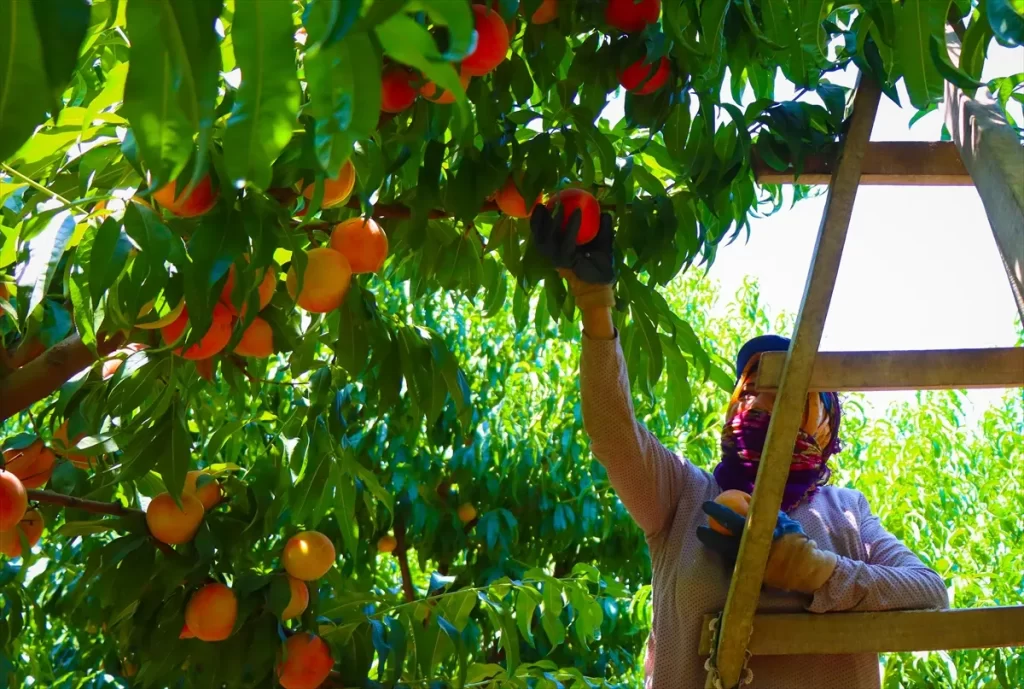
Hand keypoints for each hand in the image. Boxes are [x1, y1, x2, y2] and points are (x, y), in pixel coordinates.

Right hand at [530, 204, 615, 310]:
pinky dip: (572, 225)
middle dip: (538, 219)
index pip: (540, 233)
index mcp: (556, 248)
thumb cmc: (600, 260)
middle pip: (539, 235)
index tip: (541, 204)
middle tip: (545, 204)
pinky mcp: (566, 260)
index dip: (537, 219)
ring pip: (549, 238)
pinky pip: (567, 241)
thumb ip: (602, 226)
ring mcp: (558, 258)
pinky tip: (578, 213)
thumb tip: (604, 211)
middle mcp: (553, 254)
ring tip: (561, 206)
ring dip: (554, 220)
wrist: (603, 279)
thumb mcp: (601, 239)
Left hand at [697, 502, 837, 593]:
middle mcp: (754, 550)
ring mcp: (753, 566)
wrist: (808, 567)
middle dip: (708, 535)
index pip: (733, 520)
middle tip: (699, 527)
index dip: (718, 511)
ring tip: (705, 537)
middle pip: (724, 542)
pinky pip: (737, 565)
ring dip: (714, 546)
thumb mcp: (781, 520)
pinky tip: (720, 550)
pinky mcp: (754, 577)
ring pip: (727, 556)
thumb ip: (764, 511)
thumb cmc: (794, 538)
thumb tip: (745, 498)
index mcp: (761, 533)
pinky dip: (728, 557)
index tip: (707, 504)